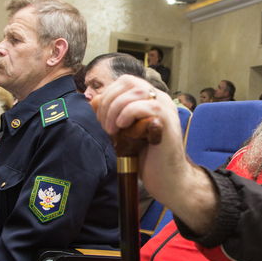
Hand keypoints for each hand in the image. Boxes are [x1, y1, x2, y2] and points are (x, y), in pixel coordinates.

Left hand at [95, 75, 218, 234]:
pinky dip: (128, 114)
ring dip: (116, 108)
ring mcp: (166, 107)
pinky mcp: (167, 120)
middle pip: (129, 81)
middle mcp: (160, 98)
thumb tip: (94, 101)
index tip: (101, 118)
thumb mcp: (123, 132)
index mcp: (150, 98)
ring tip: (112, 129)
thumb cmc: (146, 157)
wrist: (167, 178)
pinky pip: (146, 106)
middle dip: (109, 101)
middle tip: (105, 124)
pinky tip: (122, 128)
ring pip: (136, 90)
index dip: (108, 96)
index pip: (125, 82)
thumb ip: (111, 115)